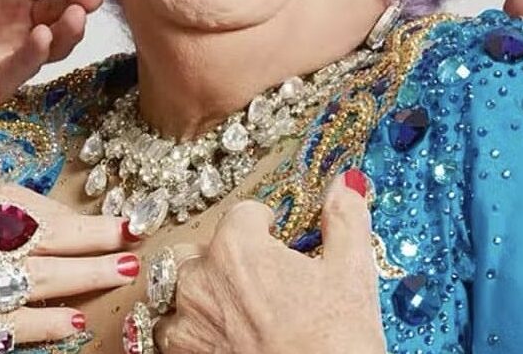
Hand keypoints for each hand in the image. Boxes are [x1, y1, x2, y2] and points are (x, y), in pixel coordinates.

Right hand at [0, 184, 142, 353]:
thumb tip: (28, 217)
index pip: (17, 204)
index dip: (65, 212)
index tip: (99, 213)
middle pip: (36, 241)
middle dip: (90, 239)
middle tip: (132, 236)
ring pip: (31, 286)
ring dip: (81, 281)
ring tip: (119, 273)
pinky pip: (4, 332)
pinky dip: (42, 328)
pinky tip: (71, 322)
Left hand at [155, 171, 385, 353]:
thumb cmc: (334, 343)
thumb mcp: (352, 273)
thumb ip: (344, 218)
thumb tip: (345, 185)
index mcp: (237, 246)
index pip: (244, 212)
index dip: (267, 225)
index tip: (282, 241)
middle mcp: (201, 278)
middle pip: (203, 246)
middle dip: (228, 256)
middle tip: (265, 279)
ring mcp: (186, 321)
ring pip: (179, 289)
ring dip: (203, 293)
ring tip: (241, 310)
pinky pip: (171, 332)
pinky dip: (192, 330)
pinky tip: (226, 338)